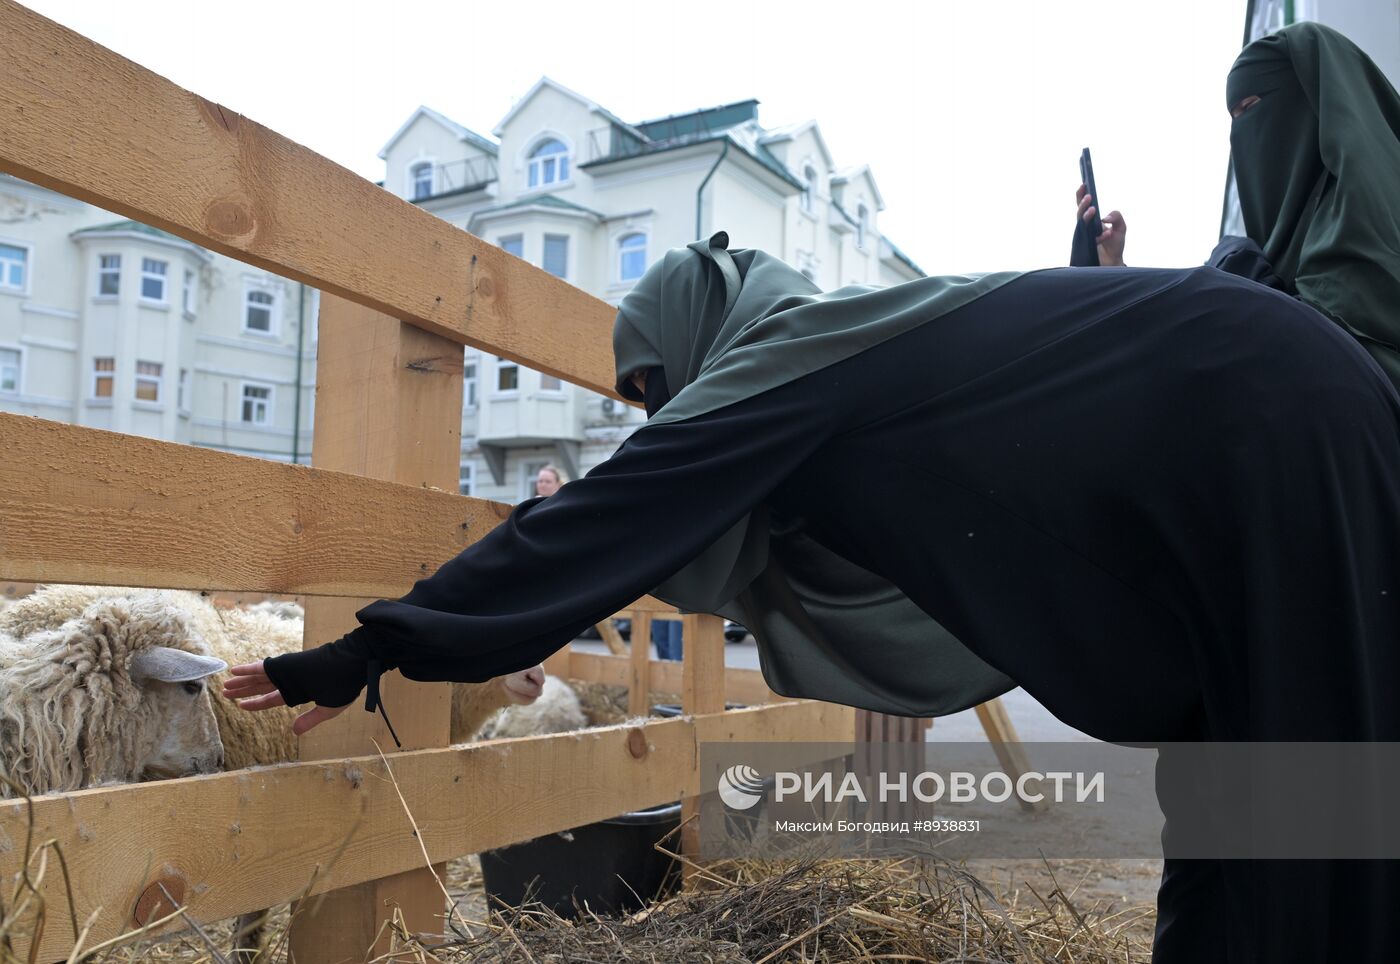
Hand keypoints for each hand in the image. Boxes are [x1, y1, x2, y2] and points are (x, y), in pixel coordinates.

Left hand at [222, 660, 349, 734]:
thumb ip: (310, 720)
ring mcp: (285, 672)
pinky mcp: (284, 665)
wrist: (351, 665)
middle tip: (226, 693)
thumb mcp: (328, 710)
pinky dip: (248, 669)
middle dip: (244, 690)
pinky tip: (234, 670)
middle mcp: (288, 681)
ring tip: (225, 683)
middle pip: (260, 687)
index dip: (256, 703)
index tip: (241, 706)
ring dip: (241, 681)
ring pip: (258, 678)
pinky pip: (262, 668)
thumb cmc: (344, 686)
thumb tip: (294, 733)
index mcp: (299, 691)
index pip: (271, 699)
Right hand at [1076, 184, 1126, 265]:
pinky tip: (1108, 233)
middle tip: (1088, 196)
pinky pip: (1092, 240)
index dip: (1082, 196)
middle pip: (1079, 213)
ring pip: (1081, 225)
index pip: (1084, 206)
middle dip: (1082, 204)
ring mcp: (1086, 238)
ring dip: (1086, 216)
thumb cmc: (1115, 245)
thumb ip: (1116, 217)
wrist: (1114, 263)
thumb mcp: (1121, 227)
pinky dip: (1101, 236)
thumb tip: (1105, 218)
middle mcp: (1086, 228)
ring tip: (1093, 209)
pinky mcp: (1088, 248)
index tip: (1083, 184)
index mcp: (1092, 221)